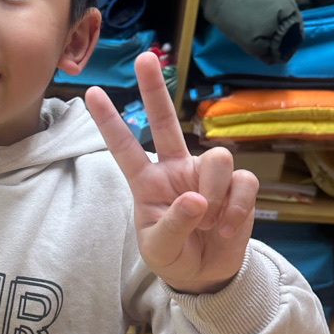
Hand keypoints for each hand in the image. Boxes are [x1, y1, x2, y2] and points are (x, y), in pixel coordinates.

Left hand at [85, 52, 257, 294]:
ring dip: (214, 194)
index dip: (109, 121)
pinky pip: (243, 181)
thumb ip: (173, 223)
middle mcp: (176, 168)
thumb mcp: (160, 247)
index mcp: (147, 182)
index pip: (124, 147)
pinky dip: (236, 208)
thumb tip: (196, 199)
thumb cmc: (174, 256)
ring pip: (217, 158)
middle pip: (165, 121)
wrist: (206, 275)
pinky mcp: (237, 186)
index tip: (90, 93)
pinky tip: (226, 227)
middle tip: (144, 58)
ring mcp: (207, 174)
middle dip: (154, 89)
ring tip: (208, 224)